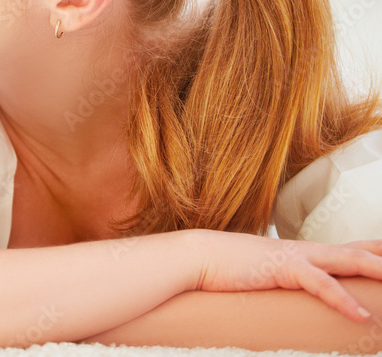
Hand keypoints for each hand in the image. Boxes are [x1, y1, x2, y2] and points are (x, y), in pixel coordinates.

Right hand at [193, 230, 381, 321]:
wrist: (198, 256)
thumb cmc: (227, 267)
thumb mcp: (263, 272)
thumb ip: (281, 278)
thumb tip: (286, 291)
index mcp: (304, 252)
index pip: (350, 247)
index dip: (376, 248)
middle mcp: (307, 250)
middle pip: (359, 250)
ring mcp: (297, 257)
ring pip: (349, 260)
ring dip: (379, 270)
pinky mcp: (284, 268)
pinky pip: (321, 285)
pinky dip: (343, 300)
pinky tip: (361, 315)